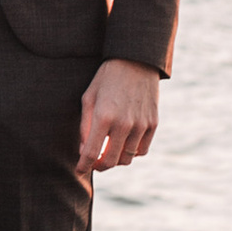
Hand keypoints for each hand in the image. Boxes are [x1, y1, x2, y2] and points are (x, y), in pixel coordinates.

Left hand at [77, 59, 159, 175]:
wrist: (136, 61)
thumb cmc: (107, 78)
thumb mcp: (89, 97)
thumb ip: (85, 126)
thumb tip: (83, 150)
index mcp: (104, 116)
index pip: (91, 153)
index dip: (83, 165)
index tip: (79, 170)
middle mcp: (124, 124)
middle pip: (110, 161)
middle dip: (99, 166)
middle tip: (94, 163)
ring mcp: (141, 125)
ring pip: (127, 158)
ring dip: (115, 160)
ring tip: (108, 152)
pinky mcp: (153, 124)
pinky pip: (142, 150)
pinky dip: (132, 153)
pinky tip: (124, 145)